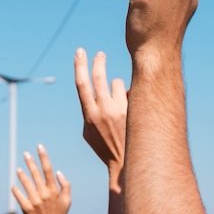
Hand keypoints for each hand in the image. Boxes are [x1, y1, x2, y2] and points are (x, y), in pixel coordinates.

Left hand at [12, 145, 71, 213]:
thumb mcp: (67, 201)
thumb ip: (66, 185)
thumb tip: (59, 172)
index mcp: (54, 190)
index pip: (48, 170)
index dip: (43, 157)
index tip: (39, 147)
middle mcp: (44, 194)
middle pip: (35, 174)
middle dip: (30, 162)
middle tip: (25, 153)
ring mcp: (35, 201)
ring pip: (26, 184)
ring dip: (22, 175)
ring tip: (18, 169)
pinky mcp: (27, 209)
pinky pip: (19, 196)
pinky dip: (16, 190)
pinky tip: (14, 186)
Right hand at [73, 49, 128, 175]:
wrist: (125, 161)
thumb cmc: (104, 147)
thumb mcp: (88, 132)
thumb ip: (88, 112)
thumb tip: (92, 94)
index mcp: (89, 115)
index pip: (82, 84)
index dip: (79, 66)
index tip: (80, 52)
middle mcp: (104, 110)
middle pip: (99, 76)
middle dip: (99, 62)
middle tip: (100, 55)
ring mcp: (120, 109)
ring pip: (116, 83)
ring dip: (116, 88)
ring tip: (118, 104)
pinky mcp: (134, 109)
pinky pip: (129, 92)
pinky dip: (128, 97)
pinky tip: (131, 112)